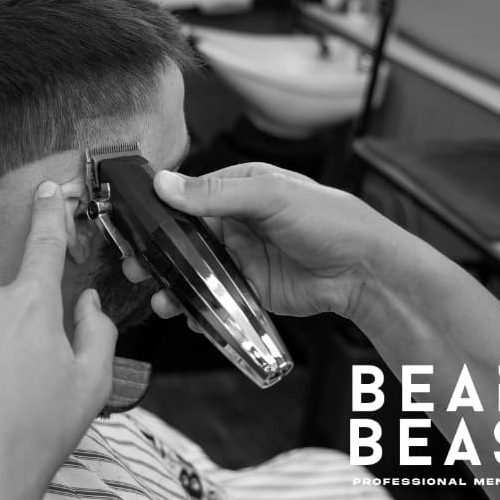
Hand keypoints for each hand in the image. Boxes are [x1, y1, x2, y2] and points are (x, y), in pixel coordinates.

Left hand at [0, 181, 117, 499]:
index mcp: (36, 305)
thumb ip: (97, 332)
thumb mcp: (92, 386)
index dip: (49, 214)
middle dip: (14, 326)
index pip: (46, 243)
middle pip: (5, 294)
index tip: (46, 193)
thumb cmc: (37, 434)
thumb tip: (88, 300)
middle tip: (15, 374)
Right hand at [127, 163, 416, 320]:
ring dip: (173, 285)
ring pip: (194, 271)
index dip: (159, 213)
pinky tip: (187, 315)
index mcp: (240, 188)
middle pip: (184, 237)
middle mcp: (237, 221)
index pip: (187, 196)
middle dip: (157, 254)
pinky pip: (213, 297)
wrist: (365, 271)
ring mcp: (241, 256)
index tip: (134, 226)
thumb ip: (216, 193)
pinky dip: (197, 308)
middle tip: (135, 266)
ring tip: (160, 299)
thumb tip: (166, 184)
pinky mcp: (249, 288)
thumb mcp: (271, 196)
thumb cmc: (330, 220)